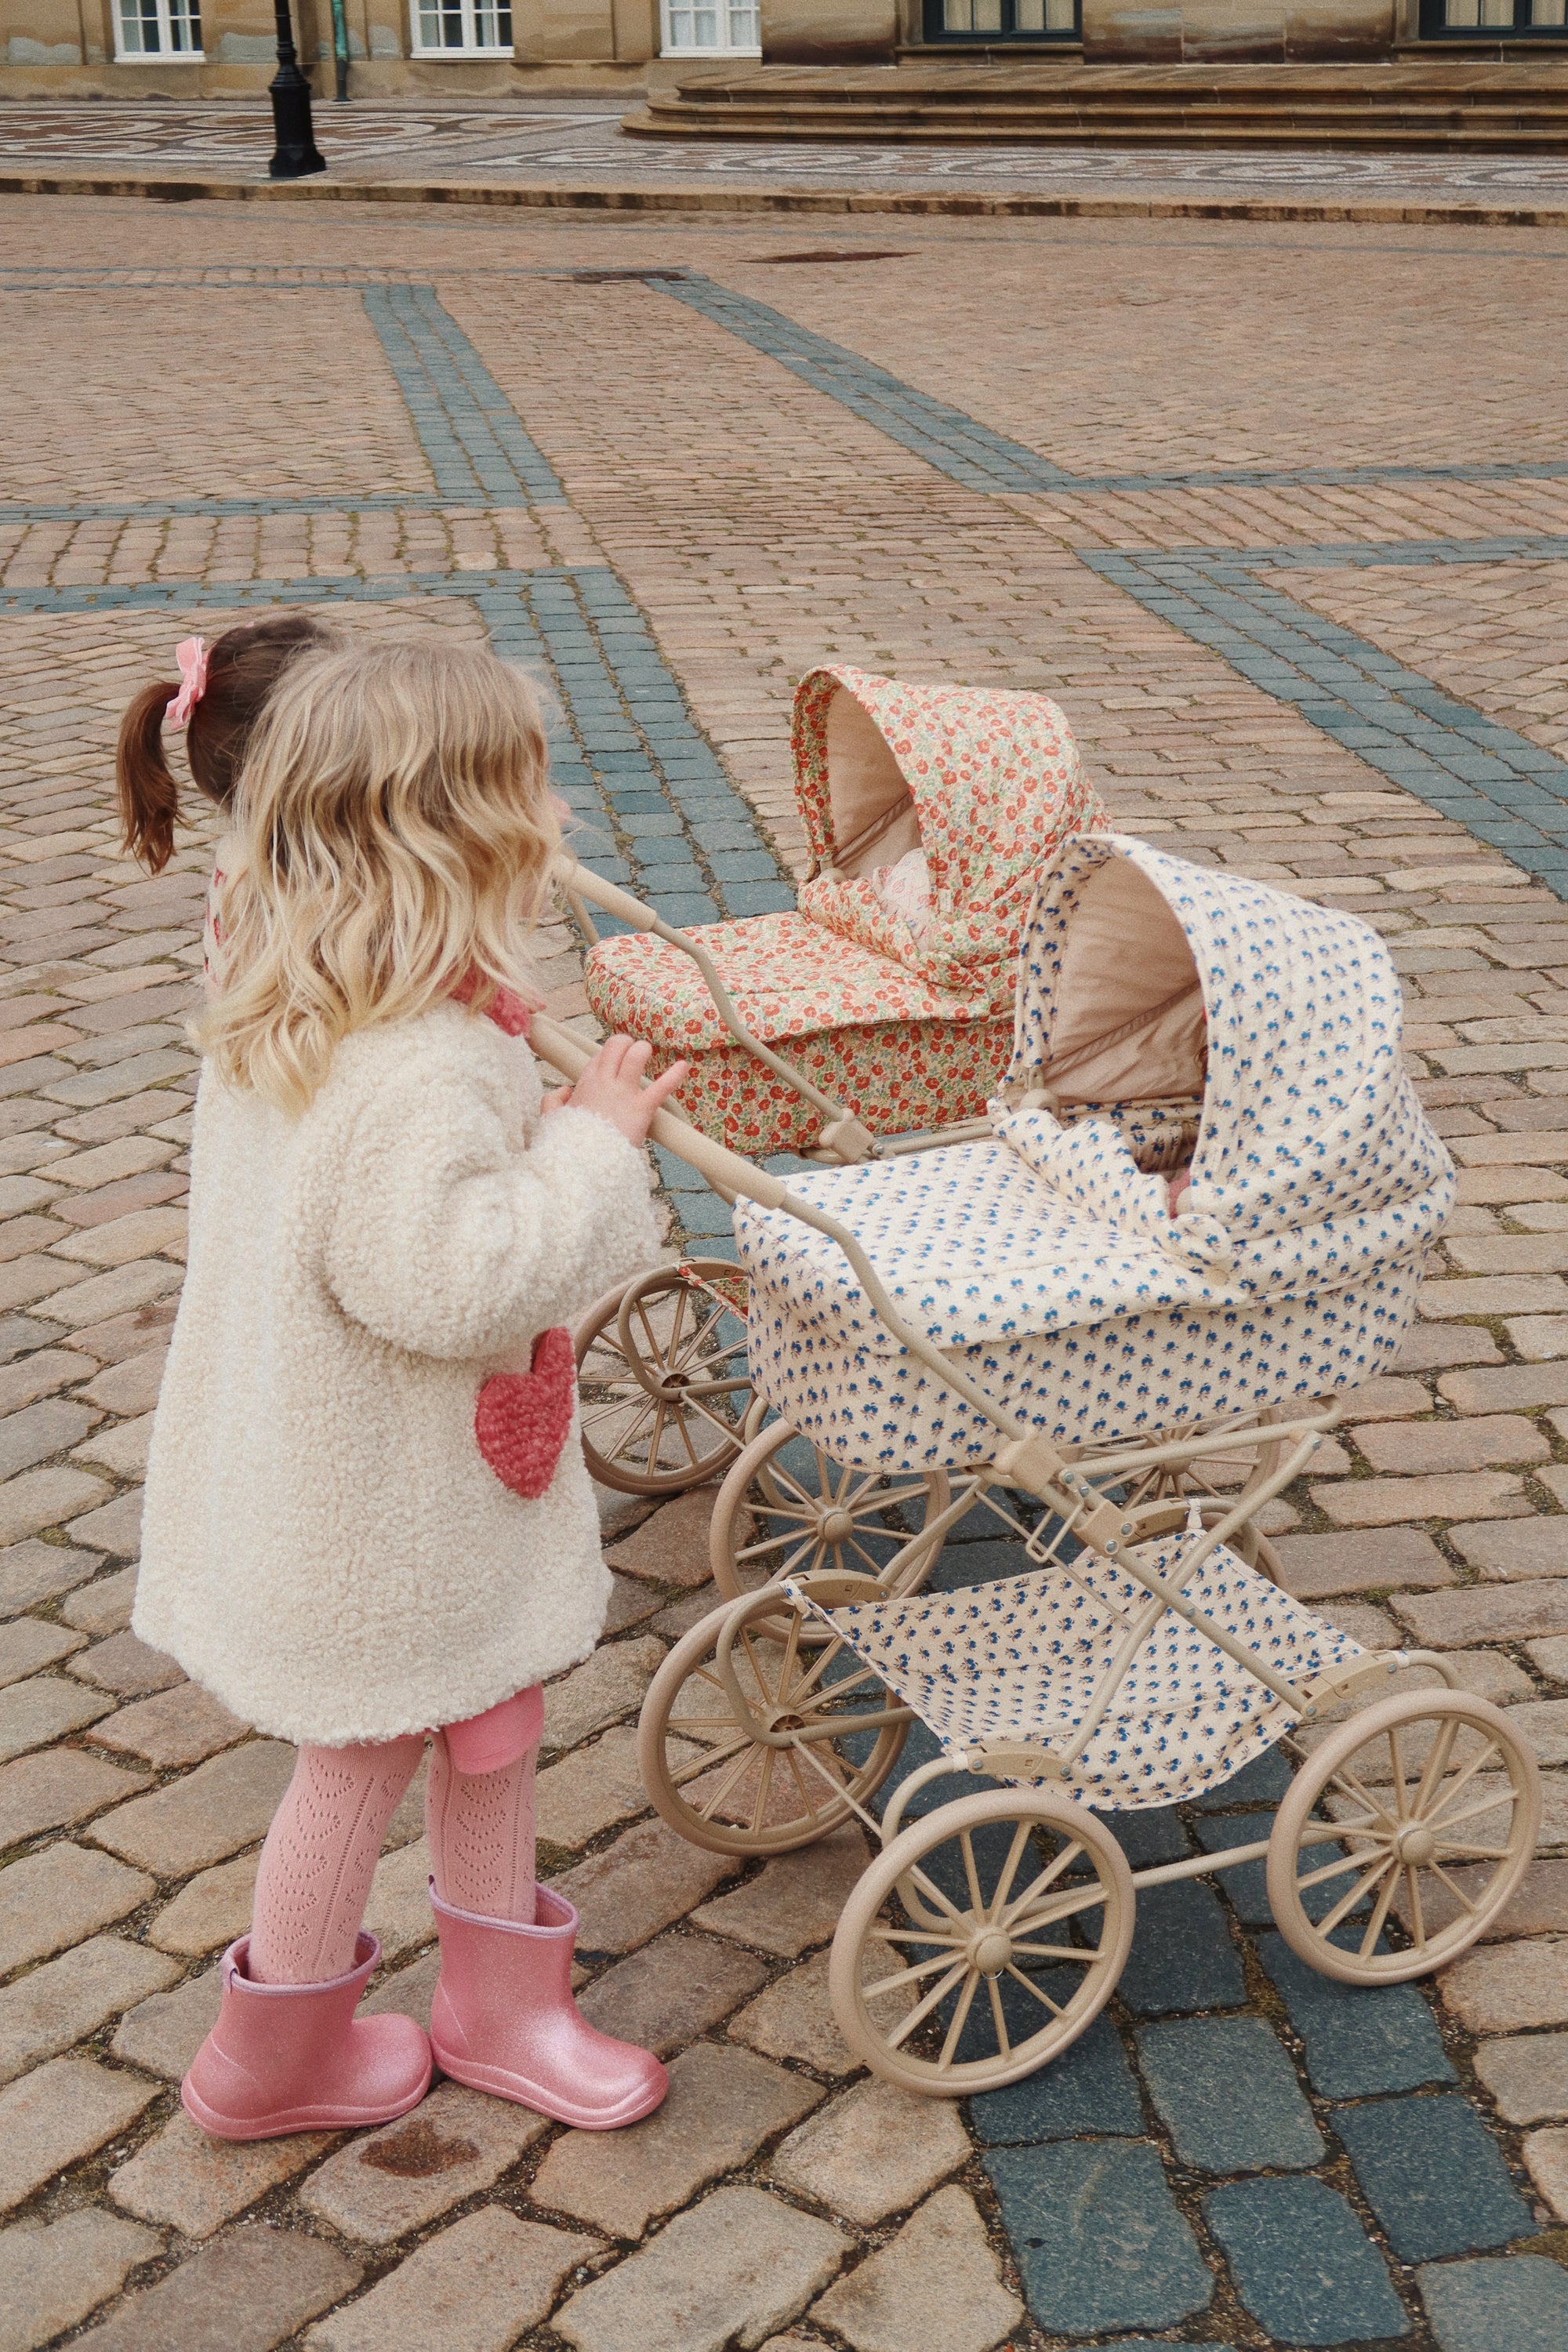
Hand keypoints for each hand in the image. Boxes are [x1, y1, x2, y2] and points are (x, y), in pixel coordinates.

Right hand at [549, 1035, 687, 1144]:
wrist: (583, 1164)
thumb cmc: (570, 1145)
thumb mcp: (551, 1121)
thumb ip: (552, 1102)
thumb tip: (564, 1091)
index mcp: (585, 1084)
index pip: (600, 1055)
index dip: (611, 1054)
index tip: (616, 1063)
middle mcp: (604, 1082)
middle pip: (616, 1045)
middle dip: (627, 1044)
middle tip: (633, 1054)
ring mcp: (624, 1093)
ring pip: (636, 1055)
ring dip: (644, 1051)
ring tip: (647, 1055)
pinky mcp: (642, 1109)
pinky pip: (662, 1086)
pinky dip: (675, 1075)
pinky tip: (684, 1066)